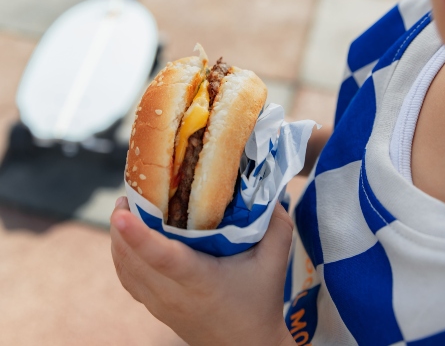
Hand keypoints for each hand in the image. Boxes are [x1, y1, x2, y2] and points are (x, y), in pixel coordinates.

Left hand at [110, 197, 295, 345]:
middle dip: (122, 223)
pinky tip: (126, 236)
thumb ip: (276, 223)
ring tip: (126, 206)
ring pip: (124, 267)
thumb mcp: (275, 261)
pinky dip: (121, 254)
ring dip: (118, 236)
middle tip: (130, 190)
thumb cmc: (261, 302)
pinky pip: (127, 278)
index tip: (121, 213)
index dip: (139, 235)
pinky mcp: (155, 307)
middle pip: (132, 258)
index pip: (162, 257)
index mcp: (200, 280)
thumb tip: (266, 187)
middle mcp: (173, 294)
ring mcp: (160, 303)